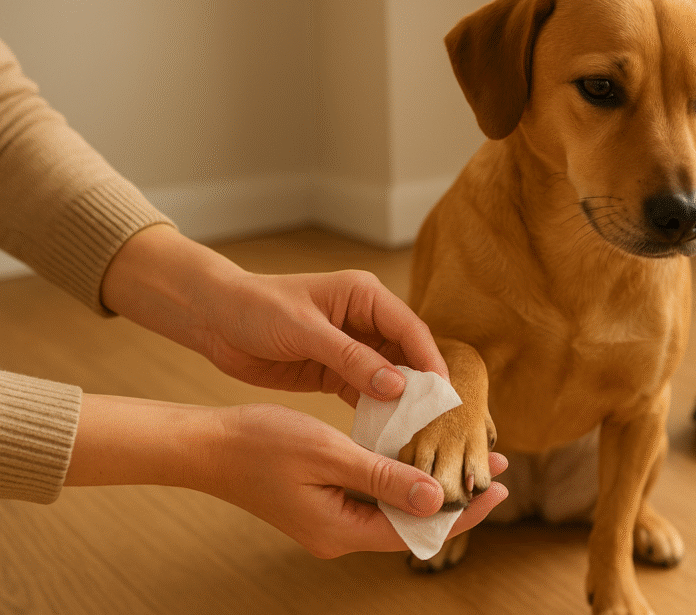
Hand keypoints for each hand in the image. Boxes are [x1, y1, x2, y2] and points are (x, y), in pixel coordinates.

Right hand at [66, 396, 508, 557]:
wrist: (208, 445)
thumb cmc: (262, 443)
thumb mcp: (330, 455)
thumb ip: (384, 479)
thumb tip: (438, 502)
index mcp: (341, 530)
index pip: (418, 531)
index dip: (463, 510)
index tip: (499, 486)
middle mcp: (338, 534)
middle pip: (411, 524)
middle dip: (454, 496)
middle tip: (494, 467)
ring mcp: (329, 521)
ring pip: (394, 510)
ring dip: (430, 485)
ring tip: (467, 458)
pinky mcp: (323, 504)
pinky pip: (373, 498)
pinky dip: (401, 479)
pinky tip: (420, 455)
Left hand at [101, 225, 446, 402]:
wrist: (215, 320)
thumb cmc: (257, 310)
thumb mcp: (305, 331)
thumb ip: (350, 358)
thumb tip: (397, 386)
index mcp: (365, 296)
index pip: (410, 330)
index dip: (430, 361)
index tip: (445, 394)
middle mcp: (365, 320)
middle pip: (407, 356)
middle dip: (421, 387)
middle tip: (436, 423)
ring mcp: (352, 347)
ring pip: (390, 378)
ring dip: (400, 404)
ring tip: (415, 435)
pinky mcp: (335, 370)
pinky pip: (365, 393)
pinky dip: (375, 412)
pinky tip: (385, 435)